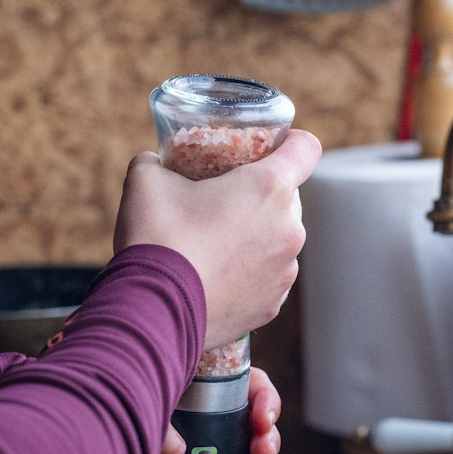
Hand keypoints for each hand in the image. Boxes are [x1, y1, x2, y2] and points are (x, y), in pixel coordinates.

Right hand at [114, 129, 321, 349]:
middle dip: (258, 196)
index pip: (306, 148)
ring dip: (254, 237)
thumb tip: (155, 163)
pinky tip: (214, 276)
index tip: (270, 147)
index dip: (290, 142)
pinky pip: (266, 278)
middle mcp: (289, 229)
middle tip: (220, 201)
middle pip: (287, 198)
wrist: (152, 311)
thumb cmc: (156, 239)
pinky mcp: (272, 306)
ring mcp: (285, 271)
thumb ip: (157, 161)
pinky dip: (247, 274)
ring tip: (212, 246)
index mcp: (269, 188)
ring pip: (278, 240)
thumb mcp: (146, 180)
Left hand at [148, 367, 300, 453]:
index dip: (264, 400)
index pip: (246, 385)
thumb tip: (176, 451)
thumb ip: (156, 425)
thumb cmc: (110, 416)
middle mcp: (204, 419)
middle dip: (269, 439)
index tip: (263, 419)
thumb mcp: (135, 407)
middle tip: (264, 453)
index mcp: (197, 387)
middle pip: (252, 426)